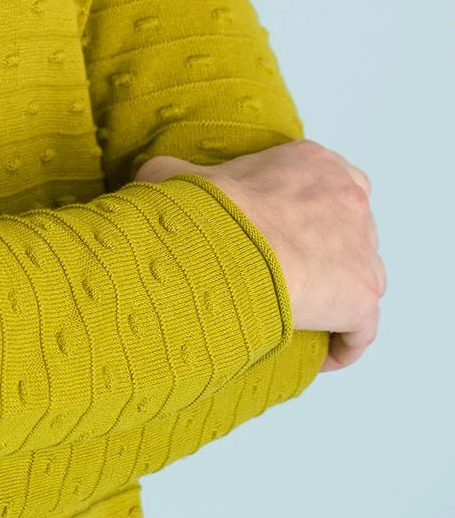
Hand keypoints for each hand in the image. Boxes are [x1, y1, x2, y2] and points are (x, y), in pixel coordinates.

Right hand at [133, 139, 384, 370]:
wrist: (228, 246)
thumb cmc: (207, 209)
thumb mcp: (175, 173)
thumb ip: (174, 172)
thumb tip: (154, 180)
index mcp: (313, 162)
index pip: (330, 181)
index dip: (310, 210)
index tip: (283, 233)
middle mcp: (348, 198)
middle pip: (350, 229)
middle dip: (327, 253)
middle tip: (287, 275)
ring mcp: (362, 248)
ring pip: (361, 277)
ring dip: (337, 296)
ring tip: (304, 315)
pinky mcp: (363, 295)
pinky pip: (361, 329)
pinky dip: (343, 343)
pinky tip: (319, 355)